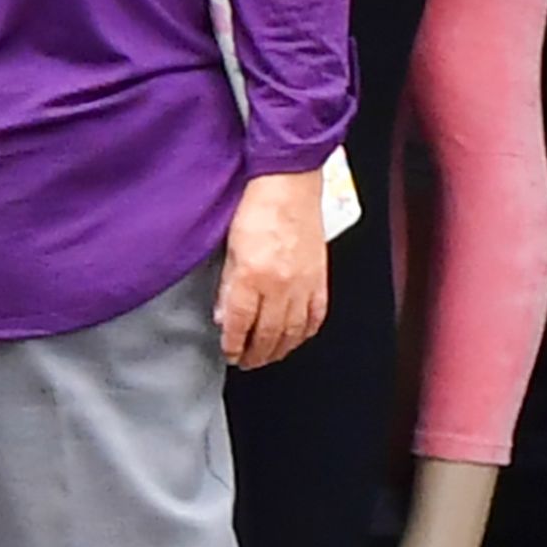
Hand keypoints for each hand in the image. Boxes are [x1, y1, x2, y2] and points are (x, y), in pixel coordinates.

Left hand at [219, 169, 329, 370]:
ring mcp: (304, 284)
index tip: (229, 353)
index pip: (241, 324)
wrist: (289, 184)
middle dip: (256, 354)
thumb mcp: (230, 247)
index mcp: (253, 276)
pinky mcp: (321, 278)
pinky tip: (297, 338)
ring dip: (280, 349)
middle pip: (269, 334)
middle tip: (246, 362)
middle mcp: (280, 285)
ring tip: (268, 357)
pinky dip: (306, 332)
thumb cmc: (257, 207)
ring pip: (294, 331)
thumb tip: (226, 317)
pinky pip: (316, 316)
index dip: (234, 344)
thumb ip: (228, 286)